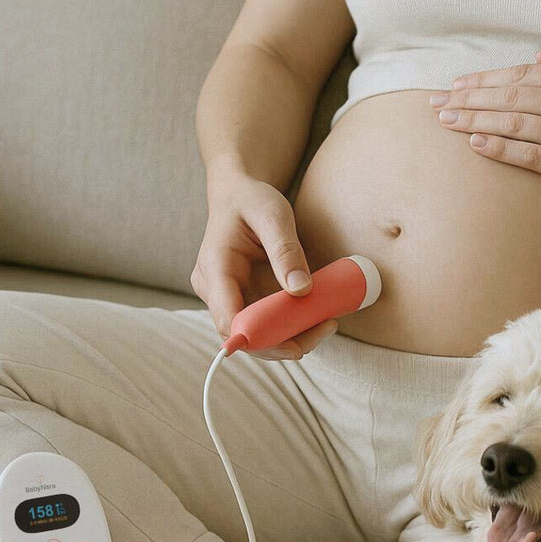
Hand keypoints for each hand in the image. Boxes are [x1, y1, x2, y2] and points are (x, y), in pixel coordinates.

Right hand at [191, 172, 336, 359]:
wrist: (237, 194)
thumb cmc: (251, 200)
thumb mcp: (273, 215)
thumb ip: (286, 251)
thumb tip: (301, 290)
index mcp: (215, 267)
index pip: (228, 319)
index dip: (259, 340)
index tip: (295, 346)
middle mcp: (213, 289)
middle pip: (244, 335)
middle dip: (284, 342)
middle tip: (326, 328)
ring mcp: (226, 298)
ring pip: (256, 335)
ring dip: (291, 336)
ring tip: (327, 322)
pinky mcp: (241, 300)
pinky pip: (263, 323)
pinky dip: (289, 326)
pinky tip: (315, 317)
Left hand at [429, 50, 540, 204]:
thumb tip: (537, 58)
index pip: (520, 77)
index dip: (483, 81)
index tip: (455, 86)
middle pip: (509, 98)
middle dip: (468, 100)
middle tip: (435, 105)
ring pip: (514, 124)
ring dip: (476, 121)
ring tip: (446, 122)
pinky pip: (532, 157)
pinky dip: (502, 149)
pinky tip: (476, 143)